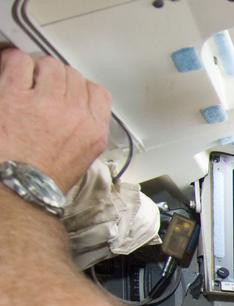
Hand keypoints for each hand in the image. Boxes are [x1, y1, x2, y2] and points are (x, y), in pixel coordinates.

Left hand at [0, 49, 110, 192]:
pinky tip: (10, 73)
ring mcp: (45, 103)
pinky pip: (19, 61)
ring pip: (49, 64)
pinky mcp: (15, 95)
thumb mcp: (82, 158)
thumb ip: (85, 129)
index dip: (80, 88)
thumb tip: (76, 108)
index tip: (67, 91)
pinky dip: (14, 63)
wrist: (18, 189)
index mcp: (94, 131)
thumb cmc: (44, 178)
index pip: (97, 92)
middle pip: (72, 75)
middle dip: (57, 78)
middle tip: (42, 86)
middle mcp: (74, 114)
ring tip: (26, 80)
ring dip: (37, 68)